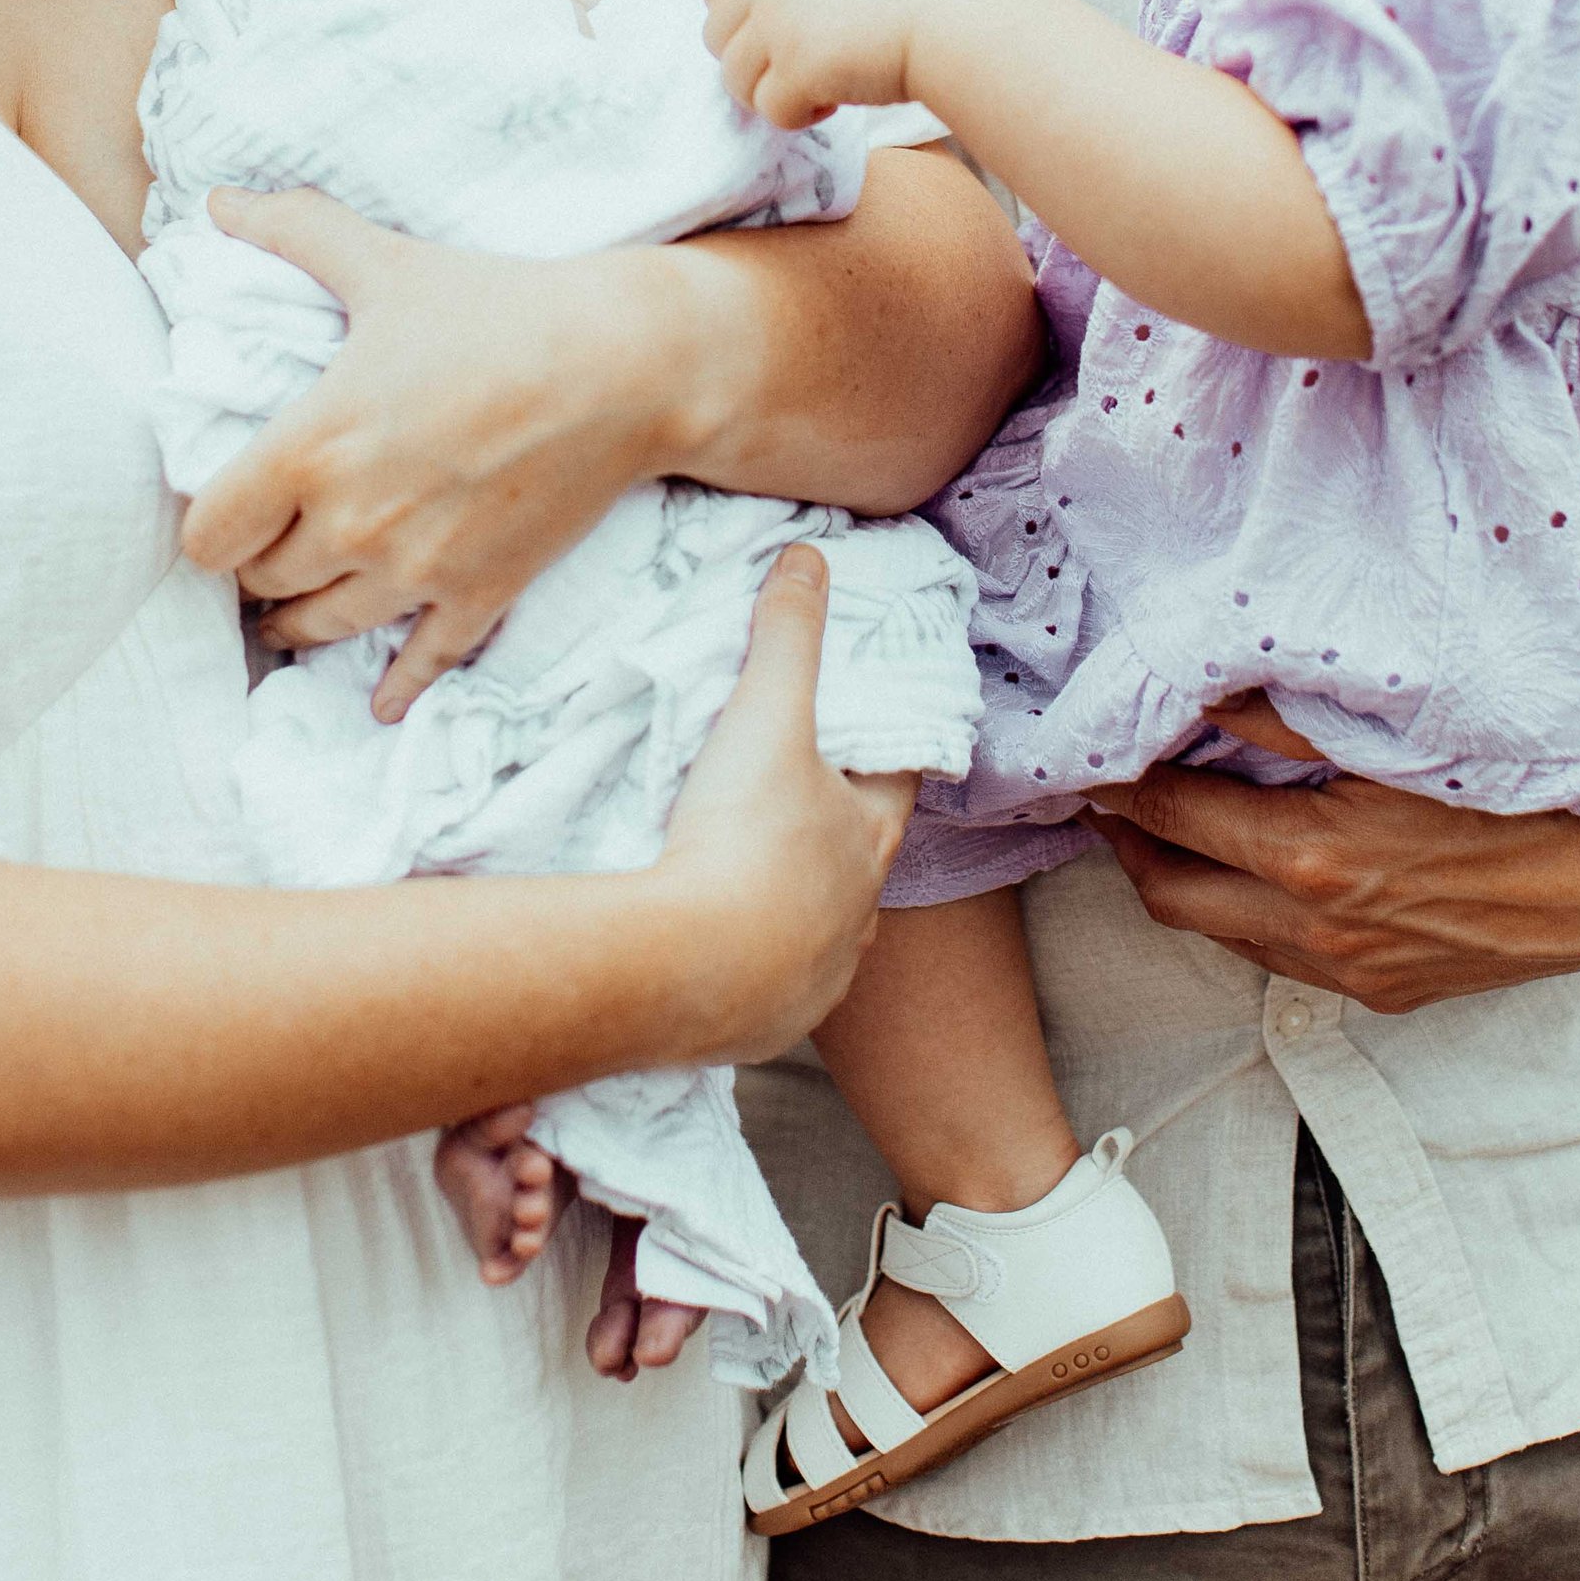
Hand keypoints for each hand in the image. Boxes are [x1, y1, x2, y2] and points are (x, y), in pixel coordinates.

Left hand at [181, 187, 691, 718]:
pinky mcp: (479, 594)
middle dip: (257, 563)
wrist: (626, 364)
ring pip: (320, 628)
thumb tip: (217, 200)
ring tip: (295, 607)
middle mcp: (351, 523)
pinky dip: (394, 684)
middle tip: (267, 542)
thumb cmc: (498, 307)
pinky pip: (418, 664)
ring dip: (301, 619)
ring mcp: (416, 570)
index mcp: (311, 449)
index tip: (224, 506)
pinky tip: (378, 701)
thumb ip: (294, 231)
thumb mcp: (387, 263)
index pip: (206, 536)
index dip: (207, 525)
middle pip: (259, 584)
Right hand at [653, 545, 918, 1059]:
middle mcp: (856, 918)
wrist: (683, 967)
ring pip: (819, 932)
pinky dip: (753, 966)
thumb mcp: (765, 716)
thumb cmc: (742, 837)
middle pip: (856, 864)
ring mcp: (814, 980)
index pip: (896, 784)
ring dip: (794, 906)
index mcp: (869, 842)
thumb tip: (810, 555)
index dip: (886, 753)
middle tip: (797, 806)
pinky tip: (721, 951)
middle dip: (833, 836)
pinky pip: (770, 990)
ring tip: (753, 881)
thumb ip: (787, 634)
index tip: (872, 735)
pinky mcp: (764, 1025)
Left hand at [705, 0, 963, 128]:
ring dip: (775, 92)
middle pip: (716, 37)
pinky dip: (799, 115)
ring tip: (824, 88)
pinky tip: (836, 101)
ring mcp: (777, 23)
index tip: (780, 42)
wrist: (956, 17)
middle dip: (753, 62)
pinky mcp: (794, 68)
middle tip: (802, 71)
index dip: (744, 25)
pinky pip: (769, 110)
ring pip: (735, 80)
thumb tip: (763, 13)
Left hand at [1089, 721, 1579, 1011]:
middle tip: (1100, 786)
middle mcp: (1322, 929)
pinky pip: (1281, 959)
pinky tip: (1249, 866)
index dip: (1119, 777)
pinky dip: (1243, 912)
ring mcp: (1355, 972)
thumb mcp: (1408, 734)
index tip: (1088, 742)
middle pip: (1171, 893)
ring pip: (1221, 935)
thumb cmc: (1536, 785)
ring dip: (1180, 878)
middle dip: (1125, 839)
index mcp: (1316, 861)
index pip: (1174, 815)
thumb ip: (1295, 715)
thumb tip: (1206, 686)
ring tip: (1158, 819)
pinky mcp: (1391, 992)